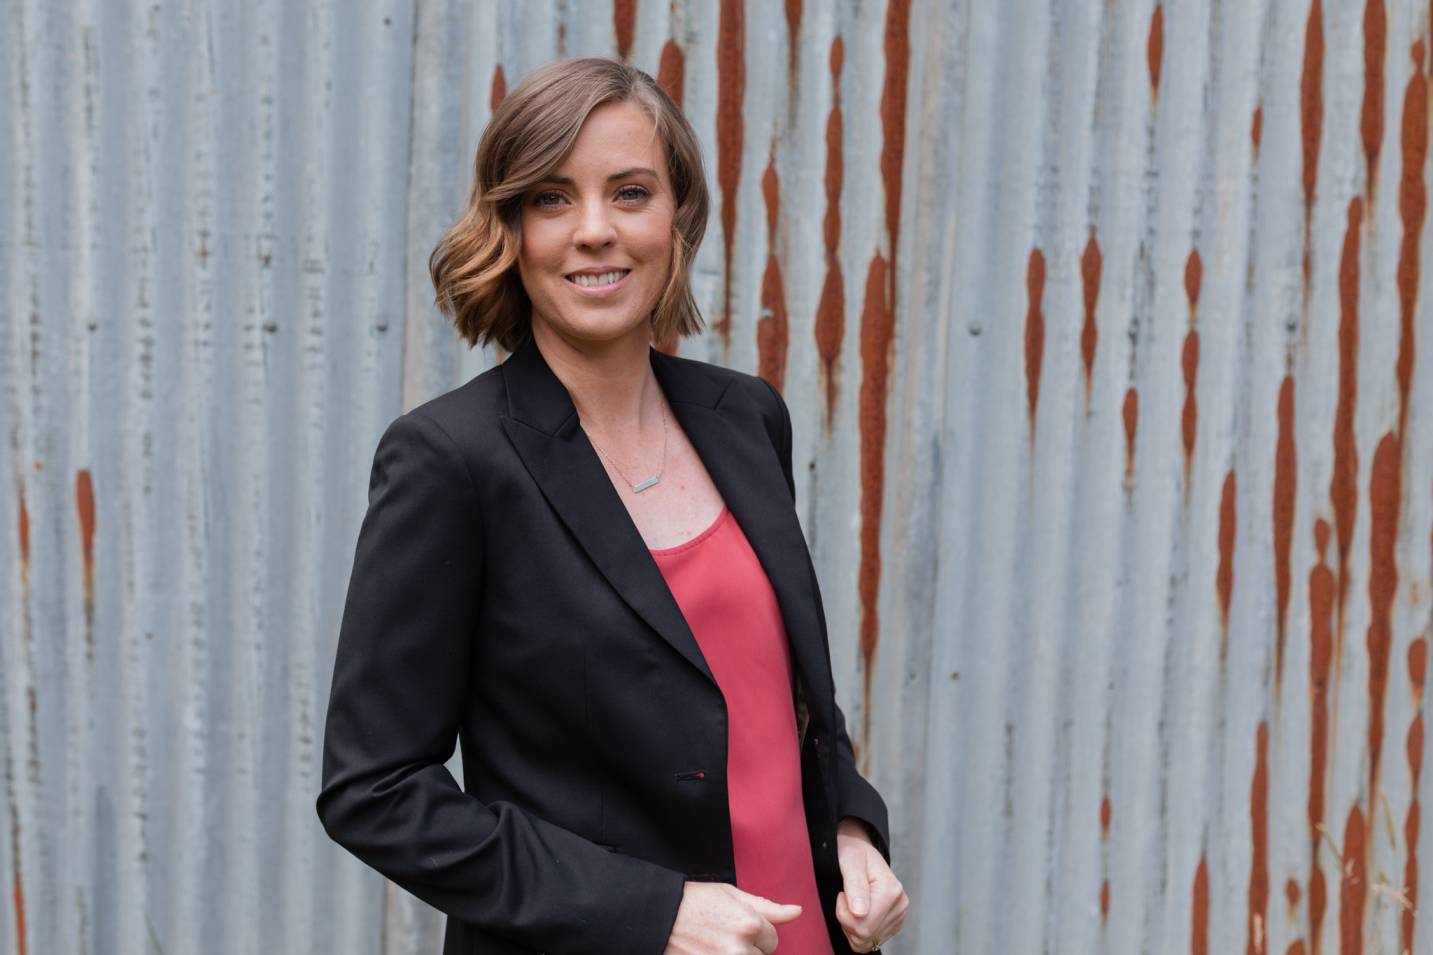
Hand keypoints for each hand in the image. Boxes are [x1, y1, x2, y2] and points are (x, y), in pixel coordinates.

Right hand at [663, 882, 802, 953]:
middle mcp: (739, 950)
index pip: (772, 940)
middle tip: (724, 934)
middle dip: (748, 947)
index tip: (738, 925)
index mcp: (748, 924)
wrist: (658, 916)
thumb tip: (798, 912)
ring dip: (738, 954)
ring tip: (717, 942)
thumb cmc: (694, 901)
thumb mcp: (731, 894)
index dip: (757, 932)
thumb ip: (768, 907)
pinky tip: (709, 949)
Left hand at [834, 817, 908, 951]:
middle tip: (845, 898)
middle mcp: (900, 905)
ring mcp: (899, 915)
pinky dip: (860, 929)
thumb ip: (855, 886)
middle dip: (847, 921)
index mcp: (891, 891)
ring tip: (852, 903)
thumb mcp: (850, 862)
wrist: (861, 849)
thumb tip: (860, 913)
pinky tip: (859, 911)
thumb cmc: (853, 852)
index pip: (862, 927)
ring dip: (852, 926)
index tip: (842, 894)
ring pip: (867, 942)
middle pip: (865, 937)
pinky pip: (871, 941)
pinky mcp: (895, 923)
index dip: (843, 914)